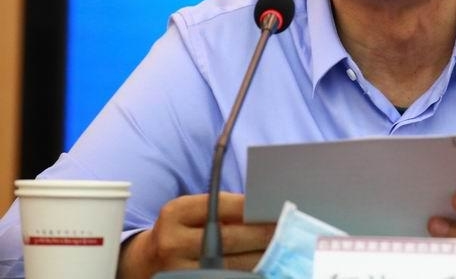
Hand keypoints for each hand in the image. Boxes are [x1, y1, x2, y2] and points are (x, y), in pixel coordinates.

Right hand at [117, 192, 274, 278]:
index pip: (224, 207)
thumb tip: (266, 207)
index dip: (254, 209)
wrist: (144, 261)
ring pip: (232, 264)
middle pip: (231, 237)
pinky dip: (247, 273)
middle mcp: (173, 241)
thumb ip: (224, 207)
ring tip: (282, 247)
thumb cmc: (180, 229)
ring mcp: (178, 270)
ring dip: (262, 256)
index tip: (278, 208)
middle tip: (288, 229)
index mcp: (176, 212)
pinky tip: (264, 266)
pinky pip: (226, 278)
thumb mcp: (191, 211)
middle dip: (264, 233)